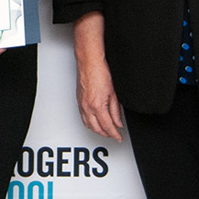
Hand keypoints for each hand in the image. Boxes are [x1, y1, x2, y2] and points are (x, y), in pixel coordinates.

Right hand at [73, 12, 122, 141]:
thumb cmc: (100, 71)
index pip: (107, 126)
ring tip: (106, 131)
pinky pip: (83, 117)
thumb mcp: (114, 93)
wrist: (89, 61)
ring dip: (97, 130)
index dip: (114, 134)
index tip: (119, 137)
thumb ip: (116, 110)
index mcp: (97, 105)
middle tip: (114, 135)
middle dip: (106, 134)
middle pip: (97, 128)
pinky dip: (90, 123)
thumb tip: (118, 122)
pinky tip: (94, 122)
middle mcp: (87, 107)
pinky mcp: (79, 100)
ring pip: (88, 124)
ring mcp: (82, 104)